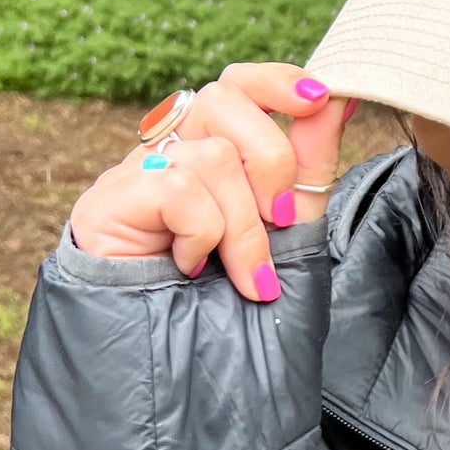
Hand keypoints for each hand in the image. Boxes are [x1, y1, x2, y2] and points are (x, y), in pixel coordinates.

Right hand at [69, 64, 351, 299]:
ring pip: (211, 156)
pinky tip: (190, 267)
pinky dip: (202, 234)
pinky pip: (177, 187)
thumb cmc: (233, 299)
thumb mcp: (288, 224)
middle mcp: (167, 152)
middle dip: (271, 161)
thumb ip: (310, 161)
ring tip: (244, 274)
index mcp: (208, 151)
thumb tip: (341, 96)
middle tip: (281, 220)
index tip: (319, 98)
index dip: (275, 80)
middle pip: (223, 100)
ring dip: (244, 226)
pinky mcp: (108, 202)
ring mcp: (133, 175)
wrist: (187, 369)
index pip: (234, 84)